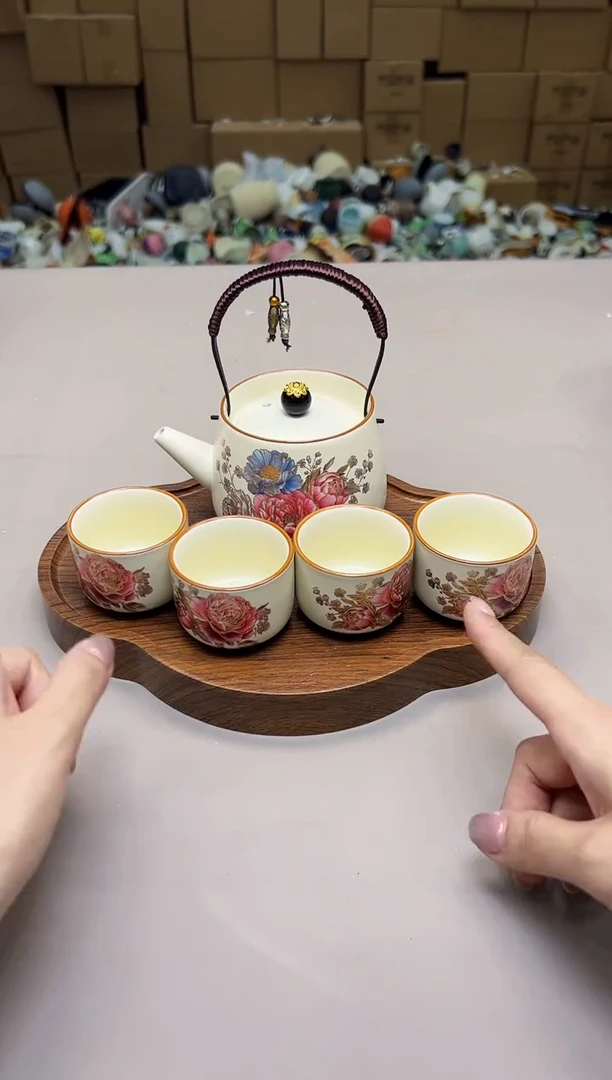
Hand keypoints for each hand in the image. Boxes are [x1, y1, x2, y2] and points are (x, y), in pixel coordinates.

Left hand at [0, 636, 113, 917]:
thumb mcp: (53, 739)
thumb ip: (80, 685)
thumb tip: (98, 645)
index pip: (25, 661)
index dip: (44, 702)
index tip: (38, 740)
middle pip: (15, 694)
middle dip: (36, 731)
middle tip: (27, 773)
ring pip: (8, 731)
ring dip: (21, 758)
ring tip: (13, 797)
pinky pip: (0, 760)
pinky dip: (5, 780)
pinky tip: (3, 809)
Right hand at [464, 597, 611, 906]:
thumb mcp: (603, 860)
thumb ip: (536, 843)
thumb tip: (486, 830)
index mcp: (598, 738)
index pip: (534, 679)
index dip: (498, 646)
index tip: (475, 613)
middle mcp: (610, 742)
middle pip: (541, 756)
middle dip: (527, 809)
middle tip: (533, 868)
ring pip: (566, 783)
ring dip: (554, 827)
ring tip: (573, 878)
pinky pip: (593, 795)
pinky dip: (581, 830)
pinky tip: (593, 868)